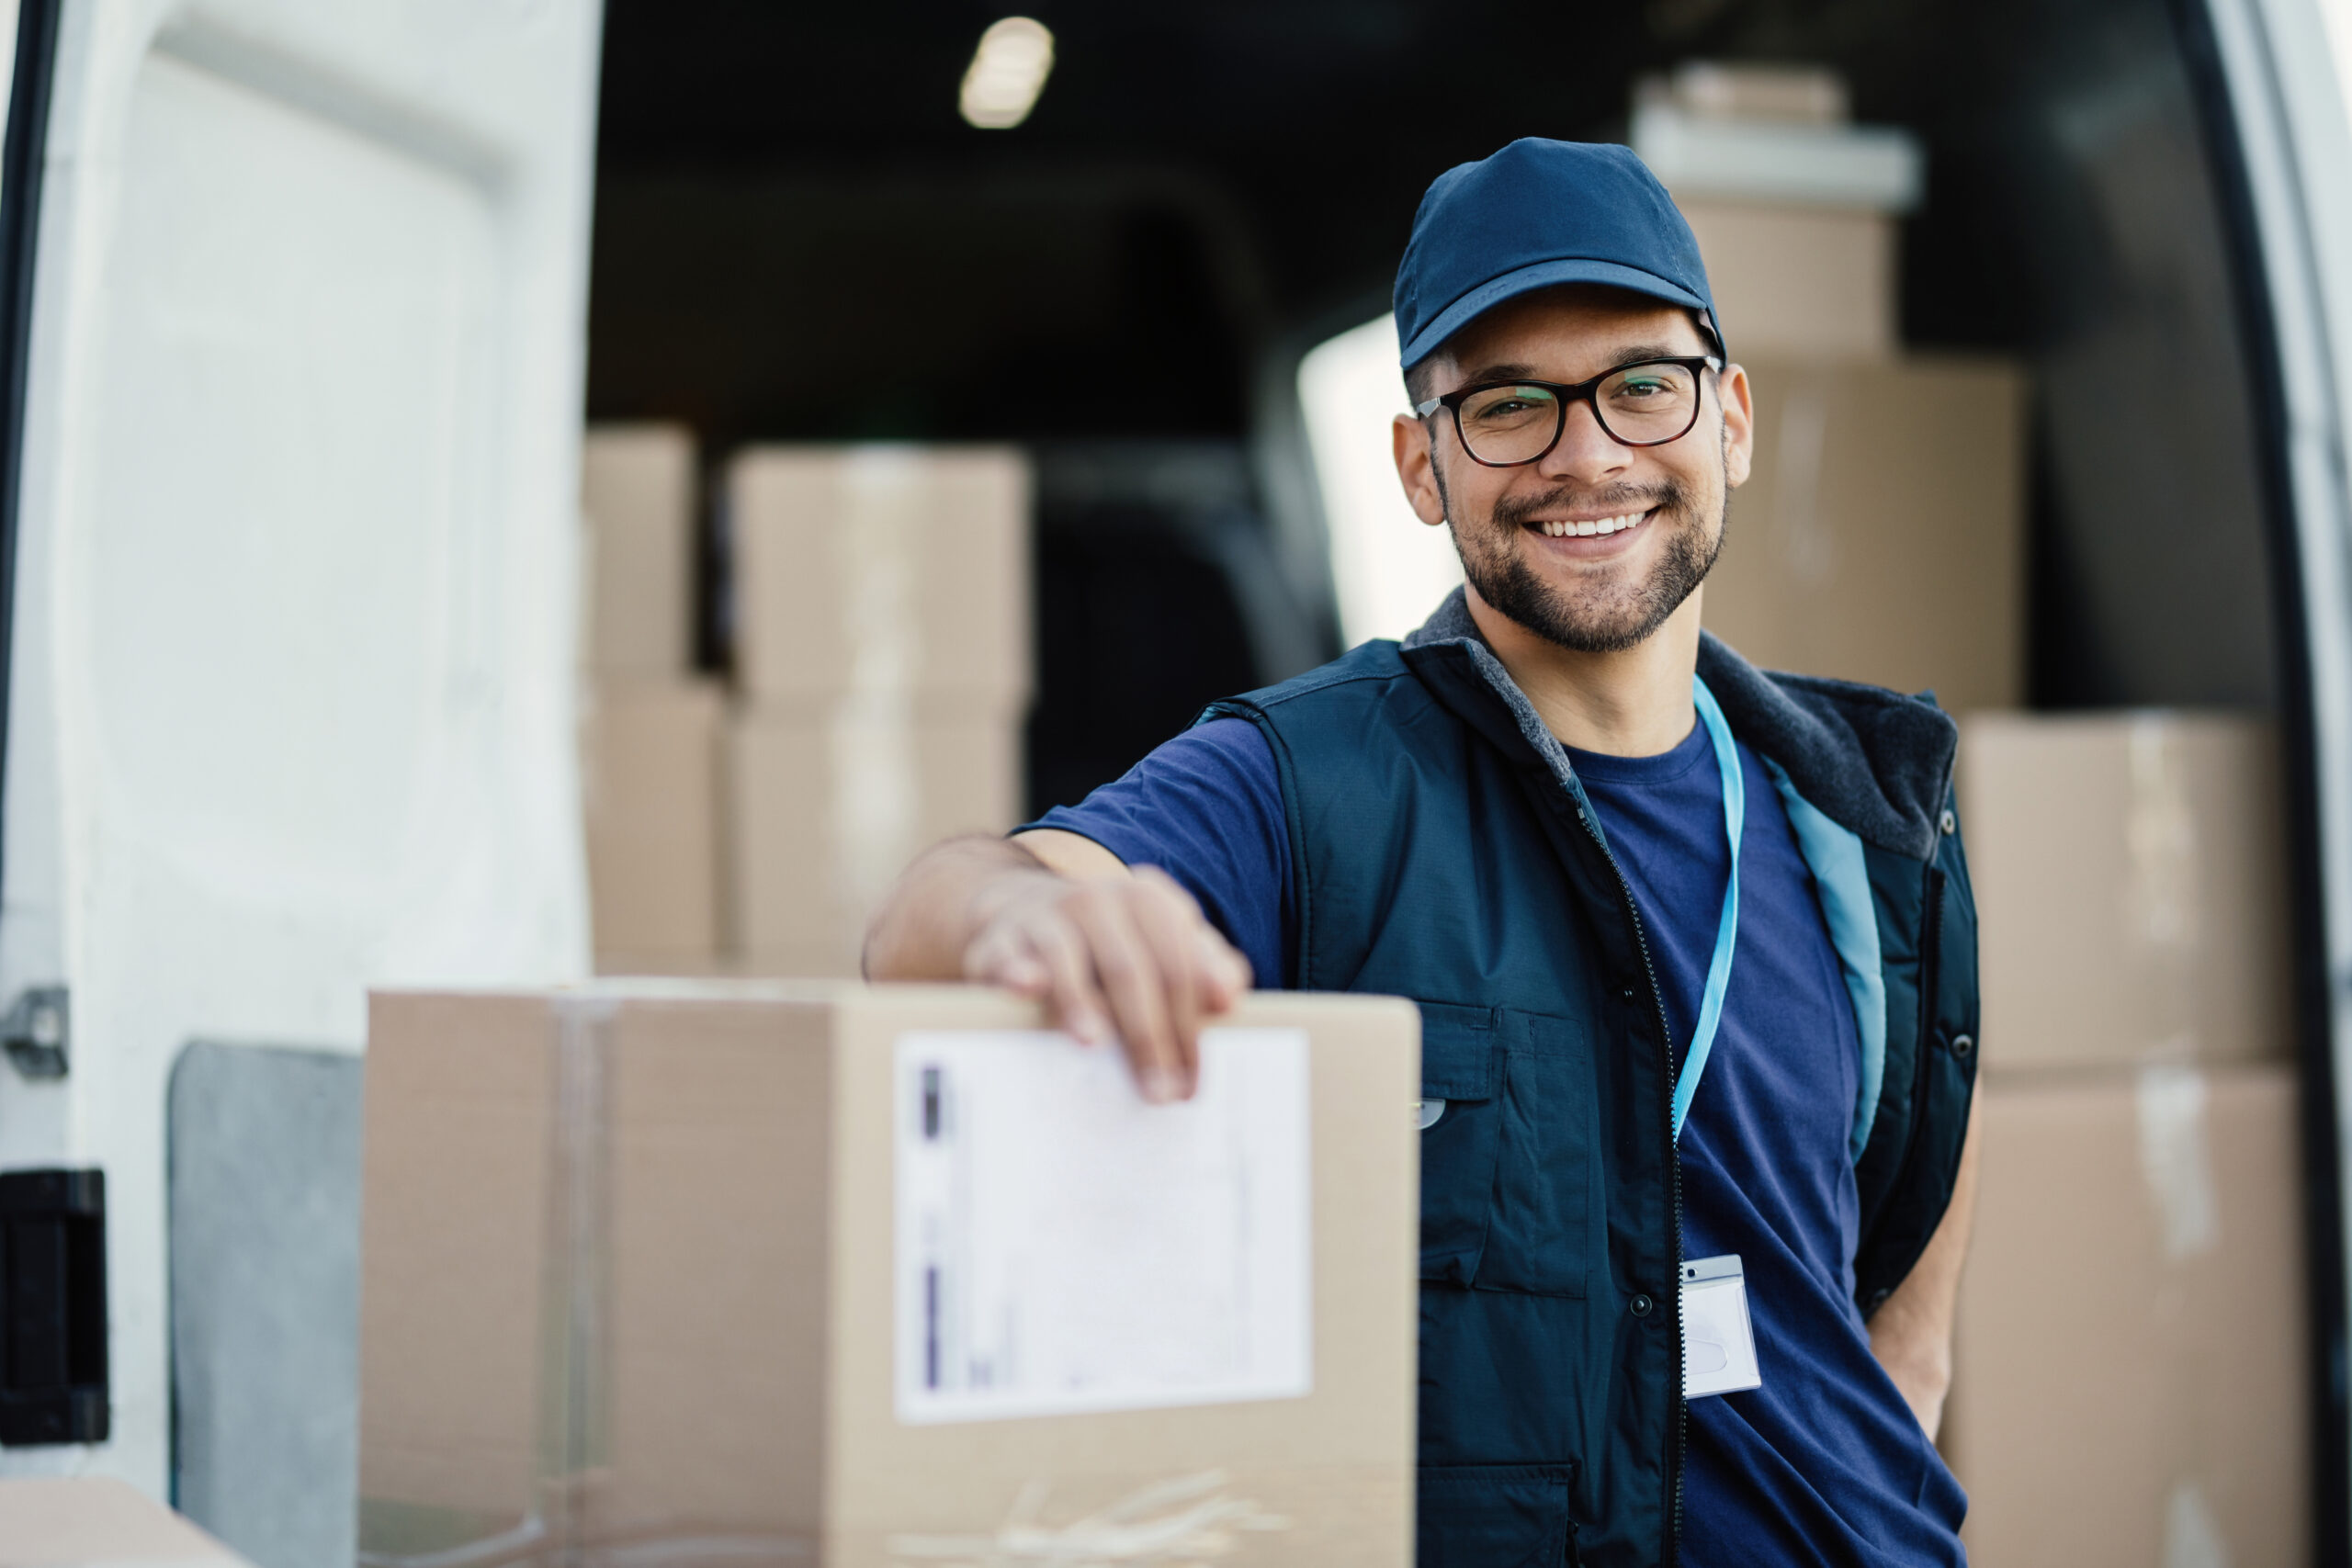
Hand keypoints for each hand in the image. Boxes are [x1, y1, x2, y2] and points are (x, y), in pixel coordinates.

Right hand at [961, 866, 1252, 1102]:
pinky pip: (1007, 955)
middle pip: (1131, 971)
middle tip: (1158, 1092)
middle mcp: (1098, 900)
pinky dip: (1016, 970)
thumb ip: (1206, 966)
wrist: (1028, 909)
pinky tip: (1026, 988)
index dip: (1189, 1025)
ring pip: (1069, 959)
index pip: (1179, 966)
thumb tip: (1229, 996)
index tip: (1193, 1079)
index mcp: (1149, 901)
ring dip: (1082, 1002)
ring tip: (1095, 1045)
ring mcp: (1046, 915)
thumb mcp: (1164, 944)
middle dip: (1148, 1036)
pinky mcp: (1001, 937)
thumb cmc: (1113, 943)